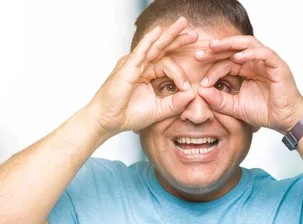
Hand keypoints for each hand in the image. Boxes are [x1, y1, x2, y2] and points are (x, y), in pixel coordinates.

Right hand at [86, 17, 198, 136]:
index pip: (168, 66)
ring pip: (154, 46)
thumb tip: (193, 93)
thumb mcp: (159, 110)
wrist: (108, 121)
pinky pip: (140, 51)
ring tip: (183, 24)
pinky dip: (149, 40)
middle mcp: (141, 67)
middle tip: (195, 34)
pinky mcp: (127, 67)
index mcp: (148, 75)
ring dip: (169, 35)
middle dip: (178, 40)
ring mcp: (134, 65)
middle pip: (163, 49)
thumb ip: (176, 103)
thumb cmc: (128, 115)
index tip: (186, 87)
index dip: (180, 75)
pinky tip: (159, 31)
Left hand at [194, 36, 302, 132]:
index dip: (211, 63)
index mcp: (246, 70)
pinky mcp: (277, 66)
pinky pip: (264, 53)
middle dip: (216, 49)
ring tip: (214, 46)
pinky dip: (250, 53)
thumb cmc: (264, 112)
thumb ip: (218, 100)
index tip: (196, 69)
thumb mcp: (235, 107)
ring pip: (248, 44)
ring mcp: (267, 62)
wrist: (284, 121)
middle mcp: (255, 63)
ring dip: (230, 44)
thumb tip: (200, 91)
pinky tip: (237, 57)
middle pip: (234, 49)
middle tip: (199, 54)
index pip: (226, 61)